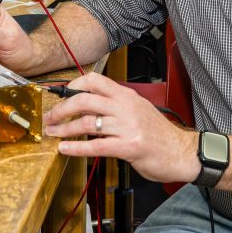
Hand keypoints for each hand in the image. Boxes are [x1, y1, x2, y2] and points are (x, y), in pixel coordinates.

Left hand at [43, 72, 199, 183]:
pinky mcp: (129, 147)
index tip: (62, 94)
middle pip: (85, 100)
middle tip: (50, 116)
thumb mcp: (139, 110)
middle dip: (62, 108)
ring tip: (53, 133)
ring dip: (65, 129)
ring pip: (87, 123)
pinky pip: (96, 145)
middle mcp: (126, 107)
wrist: (181, 152)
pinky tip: (65, 149)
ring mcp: (127, 126)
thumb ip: (116, 105)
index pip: (96, 80)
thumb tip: (89, 104)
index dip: (74, 85)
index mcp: (127, 96)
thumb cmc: (159, 134)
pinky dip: (77, 147)